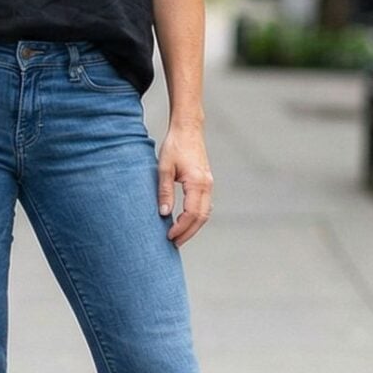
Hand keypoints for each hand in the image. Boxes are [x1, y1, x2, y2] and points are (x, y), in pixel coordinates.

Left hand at [157, 119, 212, 245]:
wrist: (188, 129)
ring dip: (193, 227)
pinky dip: (197, 217)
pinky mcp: (206, 182)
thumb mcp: (164, 168)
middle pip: (201, 218)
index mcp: (197, 183)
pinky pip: (205, 205)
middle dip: (188, 233)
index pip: (191, 214)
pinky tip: (185, 222)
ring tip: (179, 236)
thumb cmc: (175, 146)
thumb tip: (164, 213)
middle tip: (174, 243)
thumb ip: (164, 191)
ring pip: (205, 213)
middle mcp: (207, 185)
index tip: (169, 236)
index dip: (181, 228)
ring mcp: (209, 184)